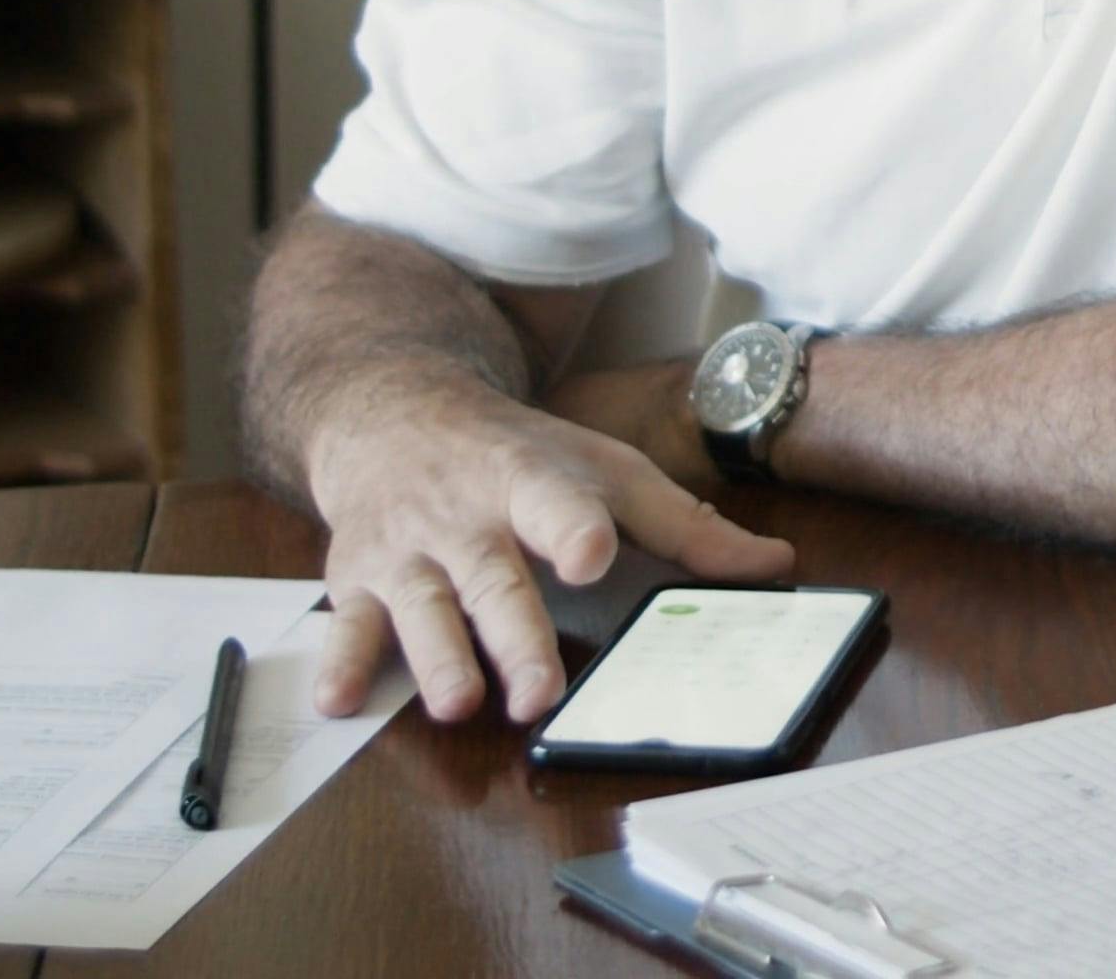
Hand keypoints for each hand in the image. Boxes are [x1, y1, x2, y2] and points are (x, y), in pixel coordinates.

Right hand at [301, 375, 793, 724]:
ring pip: (420, 607)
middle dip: (514, 636)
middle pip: (491, 578)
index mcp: (532, 482)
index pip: (557, 502)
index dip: (573, 528)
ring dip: (437, 658)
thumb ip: (684, 525)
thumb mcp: (605, 471)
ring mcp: (407, 548)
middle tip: (538, 693)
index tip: (589, 555)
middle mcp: (466, 515)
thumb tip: (776, 567)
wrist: (393, 410)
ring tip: (459, 704)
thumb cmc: (518, 455)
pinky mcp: (357, 577)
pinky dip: (340, 663)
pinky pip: (346, 624)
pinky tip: (339, 700)